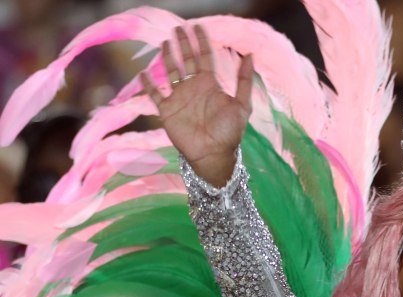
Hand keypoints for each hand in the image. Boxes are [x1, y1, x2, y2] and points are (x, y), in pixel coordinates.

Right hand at [140, 24, 252, 185]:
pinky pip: (155, 94)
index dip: (201, 42)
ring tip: (165, 42)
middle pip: (187, 60)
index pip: (205, 57)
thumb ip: (244, 81)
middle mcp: (194, 88)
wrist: (213, 155)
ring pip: (171, 72)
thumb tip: (250, 55)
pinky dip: (148, 84)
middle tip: (179, 28)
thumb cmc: (229, 133)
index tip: (198, 26)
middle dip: (183, 44)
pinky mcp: (167, 110)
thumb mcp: (242, 105)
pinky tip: (144, 73)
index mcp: (210, 85)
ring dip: (168, 58)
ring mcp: (179, 98)